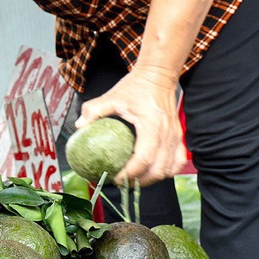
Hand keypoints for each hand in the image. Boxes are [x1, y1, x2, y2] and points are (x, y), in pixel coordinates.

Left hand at [75, 65, 187, 185]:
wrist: (158, 75)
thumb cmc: (136, 86)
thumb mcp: (112, 96)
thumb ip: (94, 110)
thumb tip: (80, 127)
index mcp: (152, 125)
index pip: (143, 158)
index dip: (129, 173)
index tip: (115, 177)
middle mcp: (167, 134)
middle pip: (158, 170)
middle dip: (139, 181)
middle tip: (122, 182)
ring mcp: (176, 137)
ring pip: (169, 169)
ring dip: (152, 179)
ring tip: (134, 179)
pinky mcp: (178, 137)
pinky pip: (177, 162)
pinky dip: (166, 171)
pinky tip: (153, 172)